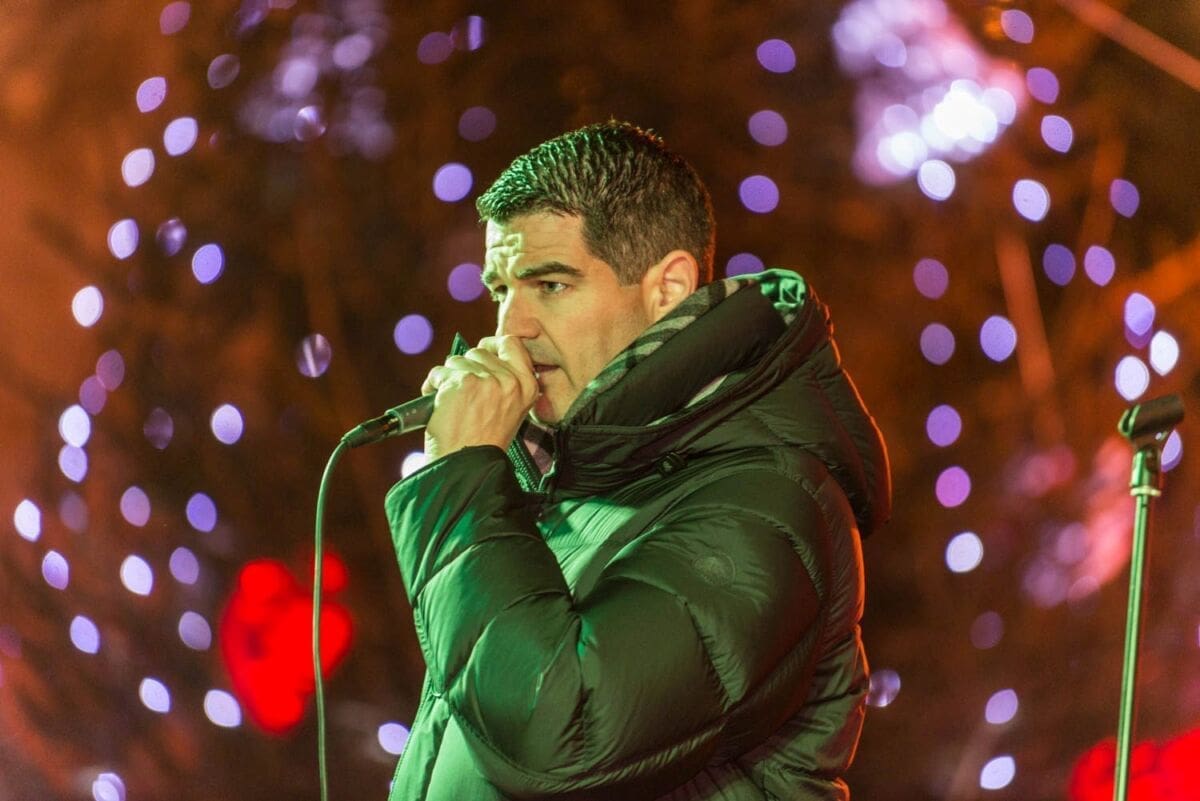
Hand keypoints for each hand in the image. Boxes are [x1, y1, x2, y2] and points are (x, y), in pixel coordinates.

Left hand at [421, 336, 538, 461]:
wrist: (465, 467)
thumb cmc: (482, 443)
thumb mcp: (509, 410)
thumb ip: (504, 382)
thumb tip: (484, 353)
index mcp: (528, 386)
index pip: (512, 344)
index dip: (492, 344)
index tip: (481, 351)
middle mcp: (511, 381)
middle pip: (479, 351)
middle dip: (465, 367)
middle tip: (462, 391)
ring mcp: (488, 380)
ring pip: (457, 360)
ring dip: (448, 377)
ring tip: (450, 402)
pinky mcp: (463, 382)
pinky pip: (439, 372)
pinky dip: (432, 385)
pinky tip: (438, 404)